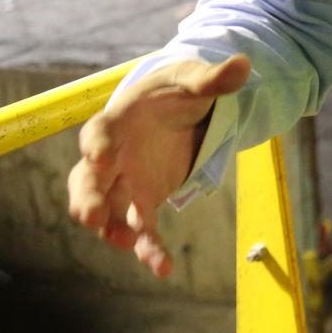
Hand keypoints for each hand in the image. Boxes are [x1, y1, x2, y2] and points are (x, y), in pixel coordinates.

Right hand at [66, 54, 251, 277]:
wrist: (176, 110)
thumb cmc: (176, 91)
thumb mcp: (194, 80)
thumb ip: (214, 79)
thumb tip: (244, 64)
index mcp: (118, 121)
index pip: (98, 132)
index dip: (96, 143)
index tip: (97, 154)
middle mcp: (112, 156)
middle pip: (87, 180)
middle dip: (87, 198)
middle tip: (89, 216)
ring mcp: (124, 182)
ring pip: (106, 211)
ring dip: (111, 229)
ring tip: (126, 243)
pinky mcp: (144, 200)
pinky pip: (141, 228)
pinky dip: (149, 248)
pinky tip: (163, 268)